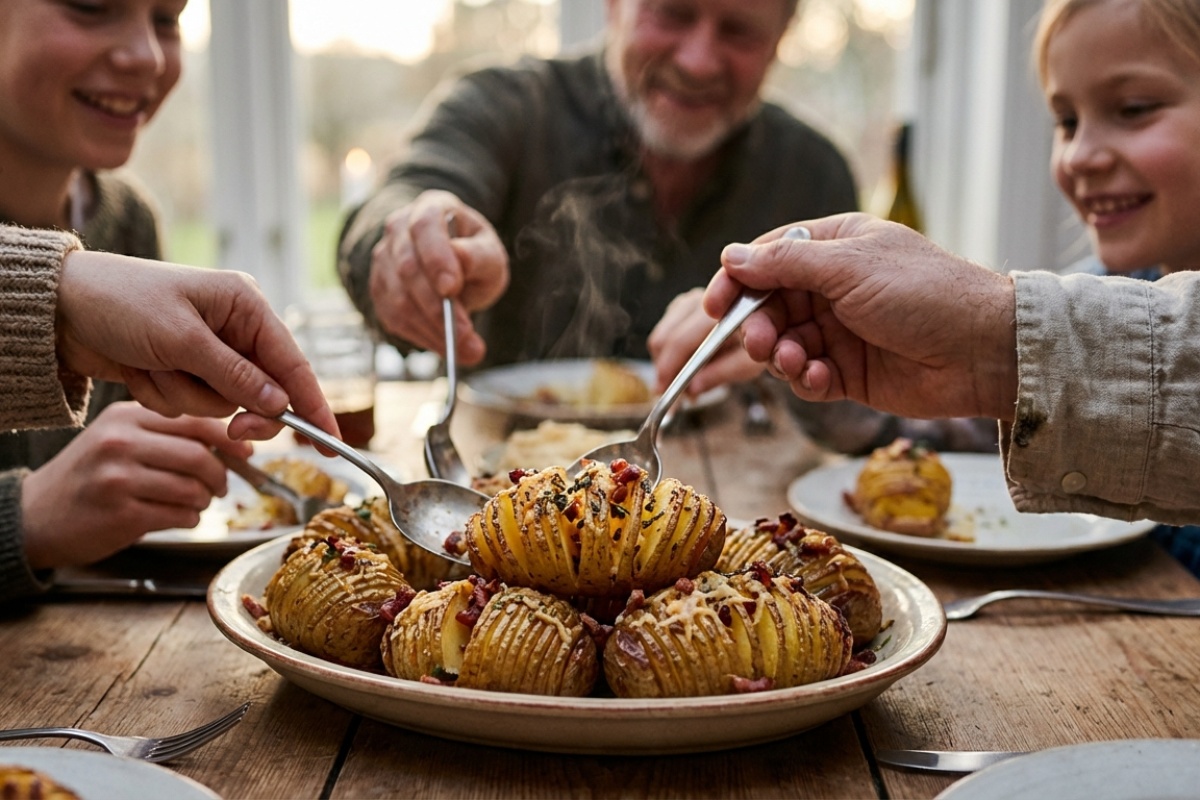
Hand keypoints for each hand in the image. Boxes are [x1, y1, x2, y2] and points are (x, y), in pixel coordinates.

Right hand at [20, 402, 250, 569]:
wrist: (35, 515)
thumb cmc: (88, 477)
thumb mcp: (118, 439)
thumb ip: (166, 434)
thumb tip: (233, 440)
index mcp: (126, 418)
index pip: (195, 421)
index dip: (229, 438)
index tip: (246, 452)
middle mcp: (121, 443)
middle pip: (199, 456)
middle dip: (221, 476)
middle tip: (221, 487)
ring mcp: (119, 479)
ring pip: (193, 488)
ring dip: (205, 500)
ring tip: (196, 502)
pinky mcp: (121, 514)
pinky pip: (180, 515)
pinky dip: (190, 519)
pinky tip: (178, 517)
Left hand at [54, 251, 338, 441]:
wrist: (60, 308)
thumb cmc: (121, 302)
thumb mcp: (181, 338)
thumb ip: (235, 374)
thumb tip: (279, 404)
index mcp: (245, 305)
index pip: (293, 364)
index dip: (314, 407)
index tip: (331, 445)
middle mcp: (234, 328)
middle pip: (262, 391)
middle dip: (239, 410)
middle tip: (233, 434)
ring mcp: (208, 352)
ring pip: (221, 403)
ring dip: (185, 397)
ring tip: (152, 367)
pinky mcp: (182, 370)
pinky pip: (191, 405)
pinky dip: (164, 396)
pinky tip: (141, 370)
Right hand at [367, 189, 507, 365]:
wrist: (453, 265)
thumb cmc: (474, 255)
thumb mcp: (489, 253)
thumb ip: (478, 256)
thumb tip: (460, 261)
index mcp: (429, 209)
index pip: (425, 227)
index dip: (436, 258)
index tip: (452, 289)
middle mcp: (398, 230)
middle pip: (408, 269)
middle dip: (438, 308)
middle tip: (467, 337)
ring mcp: (384, 260)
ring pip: (399, 299)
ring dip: (432, 329)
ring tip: (465, 349)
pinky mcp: (380, 290)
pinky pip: (394, 318)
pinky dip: (422, 336)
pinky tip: (446, 345)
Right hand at [648, 288, 763, 394]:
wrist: (769, 318)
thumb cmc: (764, 340)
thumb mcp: (751, 362)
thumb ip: (721, 374)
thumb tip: (691, 390)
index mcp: (718, 312)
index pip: (681, 341)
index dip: (670, 370)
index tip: (667, 396)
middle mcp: (700, 301)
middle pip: (665, 339)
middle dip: (664, 371)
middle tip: (673, 397)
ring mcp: (689, 301)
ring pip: (660, 336)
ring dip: (665, 363)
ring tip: (681, 383)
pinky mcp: (683, 305)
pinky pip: (664, 331)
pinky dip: (668, 353)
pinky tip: (684, 367)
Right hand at [704, 213, 1017, 420]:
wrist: (984, 351)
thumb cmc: (926, 293)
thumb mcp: (850, 267)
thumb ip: (786, 264)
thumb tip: (731, 257)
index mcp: (835, 247)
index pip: (768, 259)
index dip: (737, 281)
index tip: (716, 305)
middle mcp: (833, 288)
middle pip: (769, 305)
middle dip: (757, 326)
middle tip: (761, 342)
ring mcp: (840, 331)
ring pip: (783, 344)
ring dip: (780, 355)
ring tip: (795, 361)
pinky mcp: (848, 372)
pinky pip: (806, 377)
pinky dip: (804, 379)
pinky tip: (819, 378)